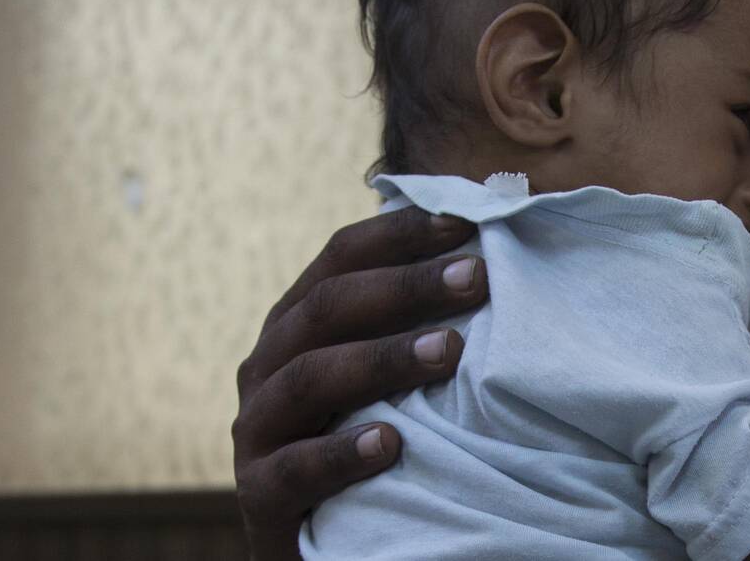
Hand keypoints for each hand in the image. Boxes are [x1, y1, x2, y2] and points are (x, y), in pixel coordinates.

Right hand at [232, 207, 487, 560]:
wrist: (321, 540)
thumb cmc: (373, 438)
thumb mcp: (389, 377)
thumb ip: (419, 324)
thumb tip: (493, 258)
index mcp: (297, 323)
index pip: (339, 258)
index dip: (399, 235)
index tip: (466, 221)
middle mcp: (268, 365)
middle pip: (328, 308)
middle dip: (405, 287)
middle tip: (476, 278)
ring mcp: (257, 430)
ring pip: (309, 379)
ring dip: (381, 359)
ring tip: (450, 351)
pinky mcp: (260, 495)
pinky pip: (294, 470)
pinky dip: (340, 454)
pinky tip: (391, 444)